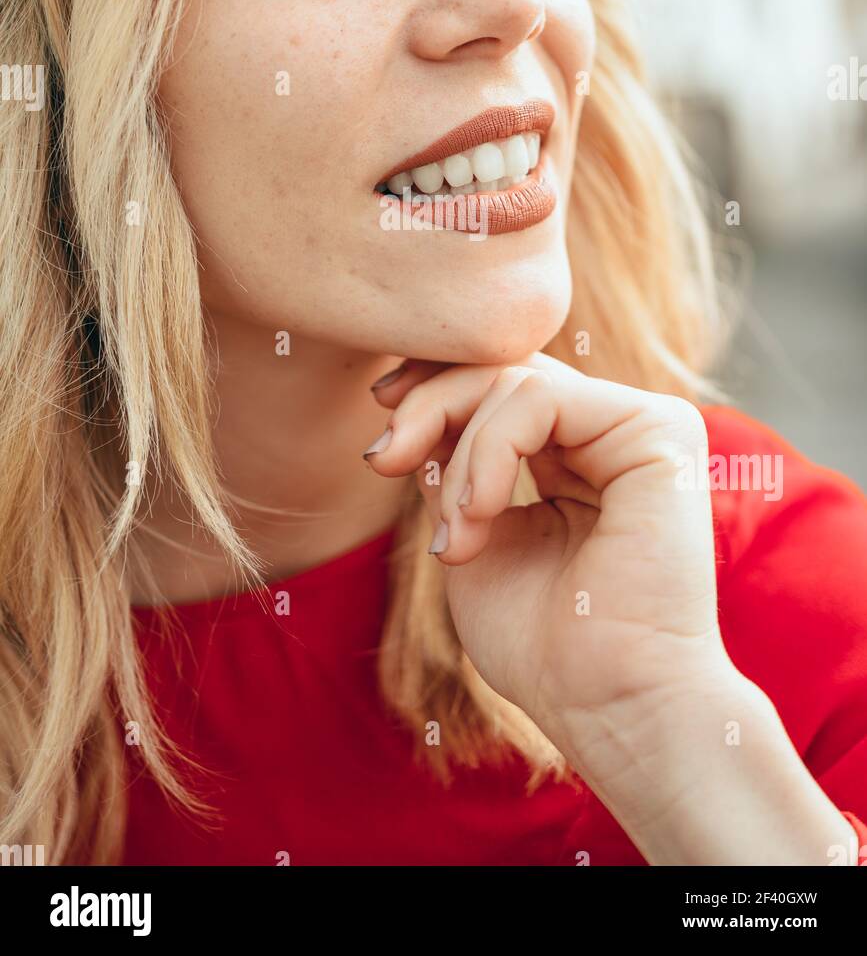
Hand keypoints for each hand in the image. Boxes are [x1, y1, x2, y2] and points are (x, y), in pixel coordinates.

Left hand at [366, 353, 736, 773]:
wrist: (610, 708)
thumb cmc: (545, 648)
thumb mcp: (472, 535)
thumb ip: (452, 466)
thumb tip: (410, 400)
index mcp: (580, 456)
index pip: (500, 385)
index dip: (431, 389)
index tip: (380, 440)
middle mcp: (615, 431)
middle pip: (504, 367)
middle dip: (427, 402)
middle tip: (383, 461)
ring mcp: (643, 424)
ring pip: (514, 379)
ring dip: (459, 455)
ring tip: (457, 535)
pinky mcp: (660, 429)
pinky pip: (540, 398)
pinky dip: (489, 451)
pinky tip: (480, 514)